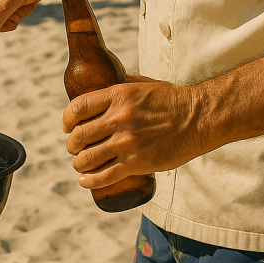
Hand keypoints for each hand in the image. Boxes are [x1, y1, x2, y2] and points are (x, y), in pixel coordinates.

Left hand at [63, 76, 201, 188]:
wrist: (197, 118)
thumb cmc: (171, 99)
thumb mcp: (143, 84)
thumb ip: (122, 84)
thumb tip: (105, 82)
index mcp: (118, 95)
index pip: (78, 107)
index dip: (66, 119)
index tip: (67, 126)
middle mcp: (119, 118)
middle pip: (79, 135)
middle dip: (71, 144)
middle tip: (74, 147)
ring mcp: (127, 142)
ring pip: (88, 158)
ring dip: (78, 163)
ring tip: (80, 164)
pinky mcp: (136, 163)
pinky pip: (105, 176)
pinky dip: (89, 181)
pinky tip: (84, 181)